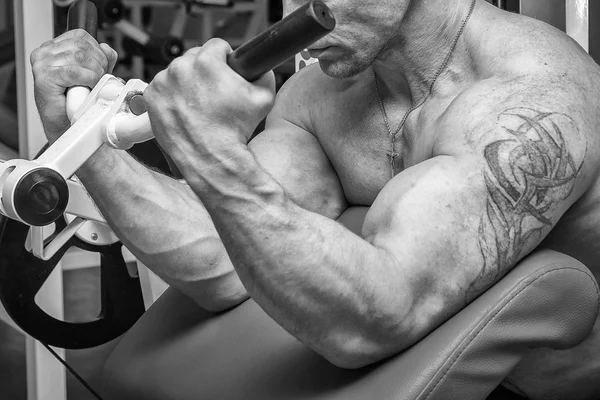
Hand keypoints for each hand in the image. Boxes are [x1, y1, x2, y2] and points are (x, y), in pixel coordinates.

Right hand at [30, 29, 117, 141]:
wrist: (66, 125)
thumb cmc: (75, 102)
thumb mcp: (92, 75)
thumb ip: (100, 60)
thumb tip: (108, 49)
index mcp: (53, 48)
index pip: (81, 36)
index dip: (98, 50)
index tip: (103, 65)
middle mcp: (44, 53)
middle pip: (83, 46)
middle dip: (100, 63)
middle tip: (101, 78)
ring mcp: (42, 65)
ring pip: (80, 57)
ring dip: (95, 72)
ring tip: (95, 84)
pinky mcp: (45, 78)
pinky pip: (75, 72)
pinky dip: (88, 79)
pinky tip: (89, 87)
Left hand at [144, 38, 274, 173]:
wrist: (211, 157)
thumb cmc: (235, 130)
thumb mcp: (264, 99)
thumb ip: (264, 74)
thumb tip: (260, 67)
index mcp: (206, 62)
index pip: (217, 46)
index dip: (225, 59)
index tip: (226, 71)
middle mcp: (181, 68)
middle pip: (195, 57)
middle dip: (205, 70)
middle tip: (214, 92)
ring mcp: (163, 83)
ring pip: (178, 72)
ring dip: (188, 81)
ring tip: (200, 104)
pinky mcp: (152, 97)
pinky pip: (163, 87)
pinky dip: (172, 95)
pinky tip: (185, 110)